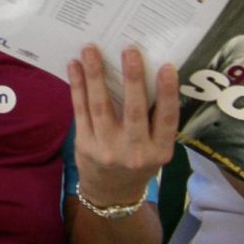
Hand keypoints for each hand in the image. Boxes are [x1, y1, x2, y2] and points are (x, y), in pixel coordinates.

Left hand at [68, 44, 179, 204]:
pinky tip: (75, 66)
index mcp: (159, 151)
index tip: (167, 67)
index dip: (168, 93)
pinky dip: (78, 86)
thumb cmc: (138, 162)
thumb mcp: (156, 149)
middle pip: (133, 111)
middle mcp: (134, 152)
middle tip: (129, 50)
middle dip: (132, 79)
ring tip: (91, 50)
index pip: (167, 120)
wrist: (111, 193)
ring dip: (95, 75)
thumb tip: (147, 73)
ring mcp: (106, 149)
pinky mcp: (84, 145)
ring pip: (101, 106)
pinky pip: (80, 110)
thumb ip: (155, 121)